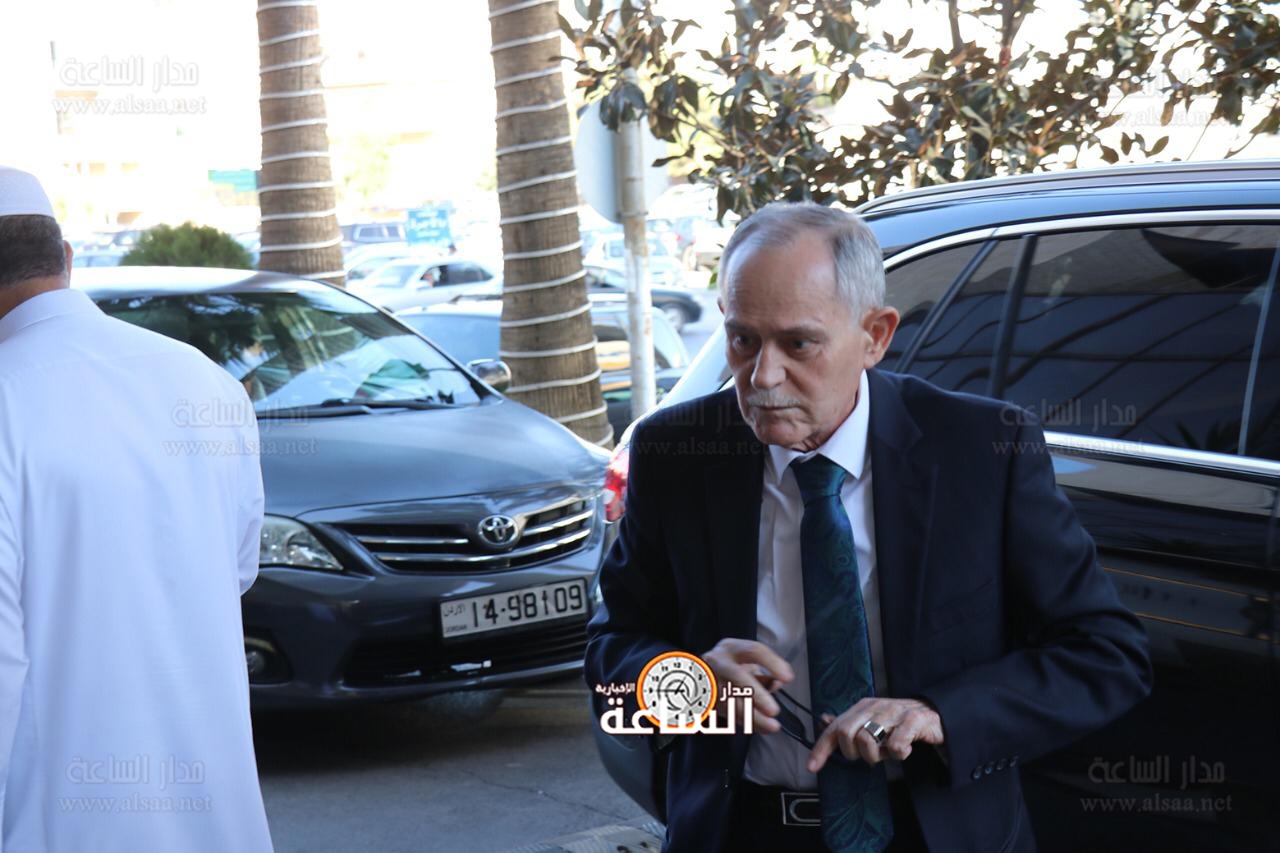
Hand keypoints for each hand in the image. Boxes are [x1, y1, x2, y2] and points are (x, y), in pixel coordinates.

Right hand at [701, 638, 792, 733]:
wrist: (693, 674)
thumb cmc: (724, 666)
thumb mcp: (743, 660)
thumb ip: (762, 670)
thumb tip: (777, 683)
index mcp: (731, 649)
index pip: (753, 651)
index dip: (772, 663)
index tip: (787, 677)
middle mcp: (718, 663)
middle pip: (738, 678)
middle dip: (758, 696)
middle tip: (773, 710)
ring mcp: (709, 682)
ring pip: (731, 701)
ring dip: (754, 716)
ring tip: (772, 725)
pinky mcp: (706, 700)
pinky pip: (728, 714)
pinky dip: (747, 722)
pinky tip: (762, 727)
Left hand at [807, 697, 943, 771]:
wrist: (937, 715)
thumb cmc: (901, 723)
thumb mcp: (874, 722)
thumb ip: (851, 724)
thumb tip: (824, 720)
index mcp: (863, 707)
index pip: (835, 728)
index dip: (821, 748)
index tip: (812, 767)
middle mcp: (875, 706)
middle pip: (846, 733)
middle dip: (853, 753)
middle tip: (871, 757)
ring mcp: (894, 712)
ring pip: (867, 739)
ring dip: (877, 755)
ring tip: (889, 752)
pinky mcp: (914, 720)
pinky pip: (896, 745)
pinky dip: (899, 754)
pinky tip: (906, 749)